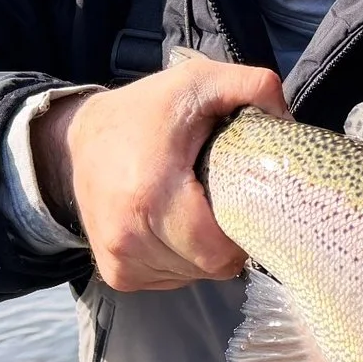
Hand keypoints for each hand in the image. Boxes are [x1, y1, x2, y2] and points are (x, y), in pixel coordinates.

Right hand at [35, 58, 289, 291]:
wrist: (76, 139)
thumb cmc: (146, 112)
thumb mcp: (199, 81)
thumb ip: (252, 85)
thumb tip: (287, 119)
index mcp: (152, 192)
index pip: (217, 250)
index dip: (244, 234)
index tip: (249, 205)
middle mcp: (129, 235)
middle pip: (209, 267)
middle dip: (228, 242)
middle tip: (226, 204)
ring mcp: (119, 259)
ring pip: (191, 277)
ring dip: (203, 253)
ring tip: (197, 211)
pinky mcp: (116, 274)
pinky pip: (169, 280)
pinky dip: (181, 261)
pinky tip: (175, 228)